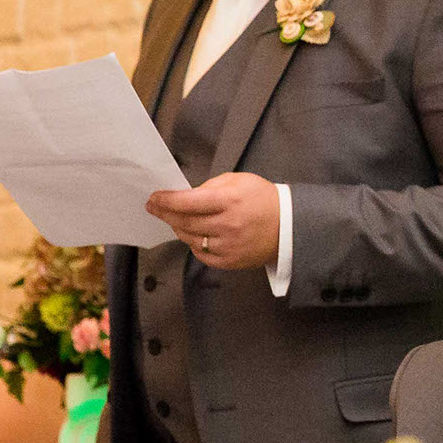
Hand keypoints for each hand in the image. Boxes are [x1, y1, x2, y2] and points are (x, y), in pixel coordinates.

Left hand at [146, 174, 281, 271]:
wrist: (289, 226)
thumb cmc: (262, 199)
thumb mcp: (238, 181)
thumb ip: (210, 186)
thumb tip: (186, 196)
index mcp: (229, 200)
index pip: (188, 202)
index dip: (166, 200)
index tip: (154, 198)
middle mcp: (227, 225)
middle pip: (184, 222)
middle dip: (165, 213)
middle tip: (154, 207)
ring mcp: (228, 246)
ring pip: (190, 239)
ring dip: (178, 228)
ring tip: (174, 220)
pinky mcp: (230, 262)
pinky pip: (201, 254)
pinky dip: (193, 244)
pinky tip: (194, 236)